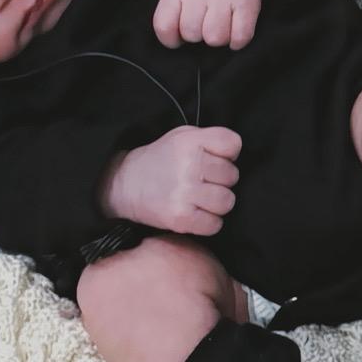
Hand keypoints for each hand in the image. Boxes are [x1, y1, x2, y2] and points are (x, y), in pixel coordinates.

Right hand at [101, 124, 241, 234]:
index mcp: (190, 141)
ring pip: (227, 201)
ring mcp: (184, 193)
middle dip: (221, 180)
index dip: (228, 154)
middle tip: (203, 181)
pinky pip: (215, 224)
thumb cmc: (162, 160)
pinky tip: (195, 213)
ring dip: (217, 203)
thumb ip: (210, 140)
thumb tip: (235, 157)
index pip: (233, 144)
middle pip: (232, 176)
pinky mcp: (180, 218)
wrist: (126, 185)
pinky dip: (208, 222)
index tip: (214, 158)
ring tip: (200, 198)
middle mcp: (188, 165)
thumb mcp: (182, 136)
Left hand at [152, 0, 274, 50]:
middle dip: (198, 35)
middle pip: (192, 35)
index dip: (171, 39)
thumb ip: (171, 13)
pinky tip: (236, 30)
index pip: (164, 26)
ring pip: (215, 39)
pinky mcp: (248, 2)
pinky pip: (240, 37)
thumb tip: (175, 41)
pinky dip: (238, 40)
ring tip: (221, 24)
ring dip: (219, 38)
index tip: (180, 35)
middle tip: (205, 21)